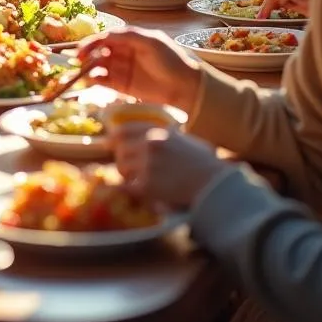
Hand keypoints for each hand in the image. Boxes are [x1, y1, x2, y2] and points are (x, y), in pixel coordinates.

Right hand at [77, 27, 202, 112]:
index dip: (92, 43)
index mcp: (129, 39)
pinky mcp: (122, 86)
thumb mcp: (151, 42)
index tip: (81, 50)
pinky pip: (104, 81)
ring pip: (99, 67)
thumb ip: (128, 36)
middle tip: (79, 61)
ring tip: (84, 72)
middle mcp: (123, 53)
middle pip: (99, 52)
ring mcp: (122, 70)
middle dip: (87, 55)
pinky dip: (96, 80)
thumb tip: (105, 34)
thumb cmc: (171, 60)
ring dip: (89, 68)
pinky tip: (93, 80)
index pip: (105, 38)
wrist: (186, 87)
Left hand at [110, 123, 232, 208]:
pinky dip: (129, 189)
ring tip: (136, 180)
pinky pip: (128, 186)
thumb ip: (162, 135)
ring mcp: (147, 164)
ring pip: (122, 167)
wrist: (213, 183)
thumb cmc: (202, 162)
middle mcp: (149, 144)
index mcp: (156, 131)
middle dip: (122, 159)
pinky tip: (134, 191)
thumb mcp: (182, 138)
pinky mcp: (148, 185)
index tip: (108, 142)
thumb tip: (142, 137)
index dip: (113, 137)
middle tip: (128, 168)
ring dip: (126, 175)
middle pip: (121, 150)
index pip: (124, 130)